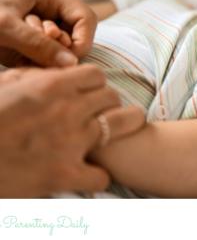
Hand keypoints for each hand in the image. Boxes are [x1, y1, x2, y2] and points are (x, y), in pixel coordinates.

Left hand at [0, 0, 96, 67]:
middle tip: (38, 54)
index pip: (85, 18)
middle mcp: (53, 3)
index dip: (83, 41)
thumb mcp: (6, 29)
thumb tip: (72, 64)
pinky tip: (21, 55)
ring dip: (48, 54)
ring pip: (65, 44)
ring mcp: (46, 18)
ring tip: (22, 52)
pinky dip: (39, 58)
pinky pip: (51, 50)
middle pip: (78, 32)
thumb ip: (40, 46)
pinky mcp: (36, 33)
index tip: (68, 61)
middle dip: (61, 47)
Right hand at [0, 64, 144, 196]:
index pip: (96, 75)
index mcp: (51, 86)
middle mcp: (67, 110)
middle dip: (110, 101)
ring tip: (130, 122)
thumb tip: (55, 73)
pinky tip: (93, 174)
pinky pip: (100, 175)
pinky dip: (99, 176)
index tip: (93, 89)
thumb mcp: (4, 86)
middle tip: (106, 108)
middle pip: (111, 96)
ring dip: (127, 123)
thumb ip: (34, 76)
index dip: (96, 82)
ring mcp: (70, 143)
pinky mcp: (64, 175)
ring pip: (121, 123)